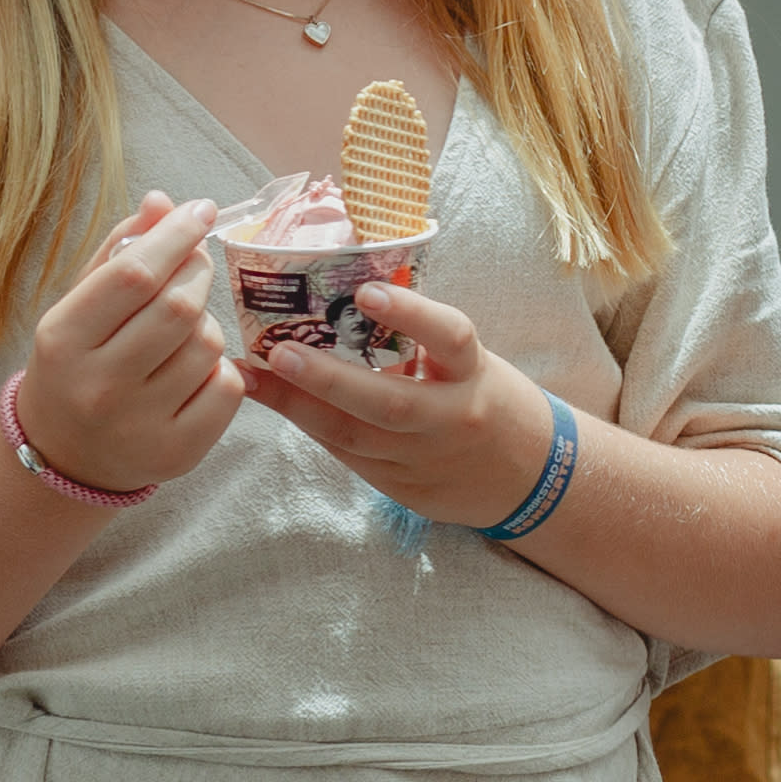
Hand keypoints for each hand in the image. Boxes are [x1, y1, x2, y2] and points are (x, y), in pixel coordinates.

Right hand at [12, 194, 239, 491]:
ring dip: (207, 324)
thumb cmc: (77, 364)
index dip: (175, 235)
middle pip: (179, 307)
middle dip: (197, 273)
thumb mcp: (79, 307)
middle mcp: (98, 385)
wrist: (66, 453)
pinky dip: (221, 368)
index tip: (200, 210)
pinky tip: (193, 371)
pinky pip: (228, 387)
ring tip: (182, 330)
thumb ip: (120, 252)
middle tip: (194, 265)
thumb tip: (162, 202)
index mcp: (62, 339)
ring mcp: (140, 424)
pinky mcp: (179, 452)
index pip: (133, 275)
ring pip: (208, 344)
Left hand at [241, 280, 559, 528]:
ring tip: (251, 377)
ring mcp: (427, 461)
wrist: (529, 477)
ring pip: (354, 437)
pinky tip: (278, 404)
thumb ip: (422, 341)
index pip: (450, 339)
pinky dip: (311, 428)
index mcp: (474, 376)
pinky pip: (350, 457)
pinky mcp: (405, 489)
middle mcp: (453, 420)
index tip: (366, 292)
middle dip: (327, 379)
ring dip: (297, 406)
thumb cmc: (487, 401)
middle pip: (388, 403)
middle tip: (277, 351)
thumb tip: (346, 298)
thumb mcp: (471, 364)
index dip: (412, 314)